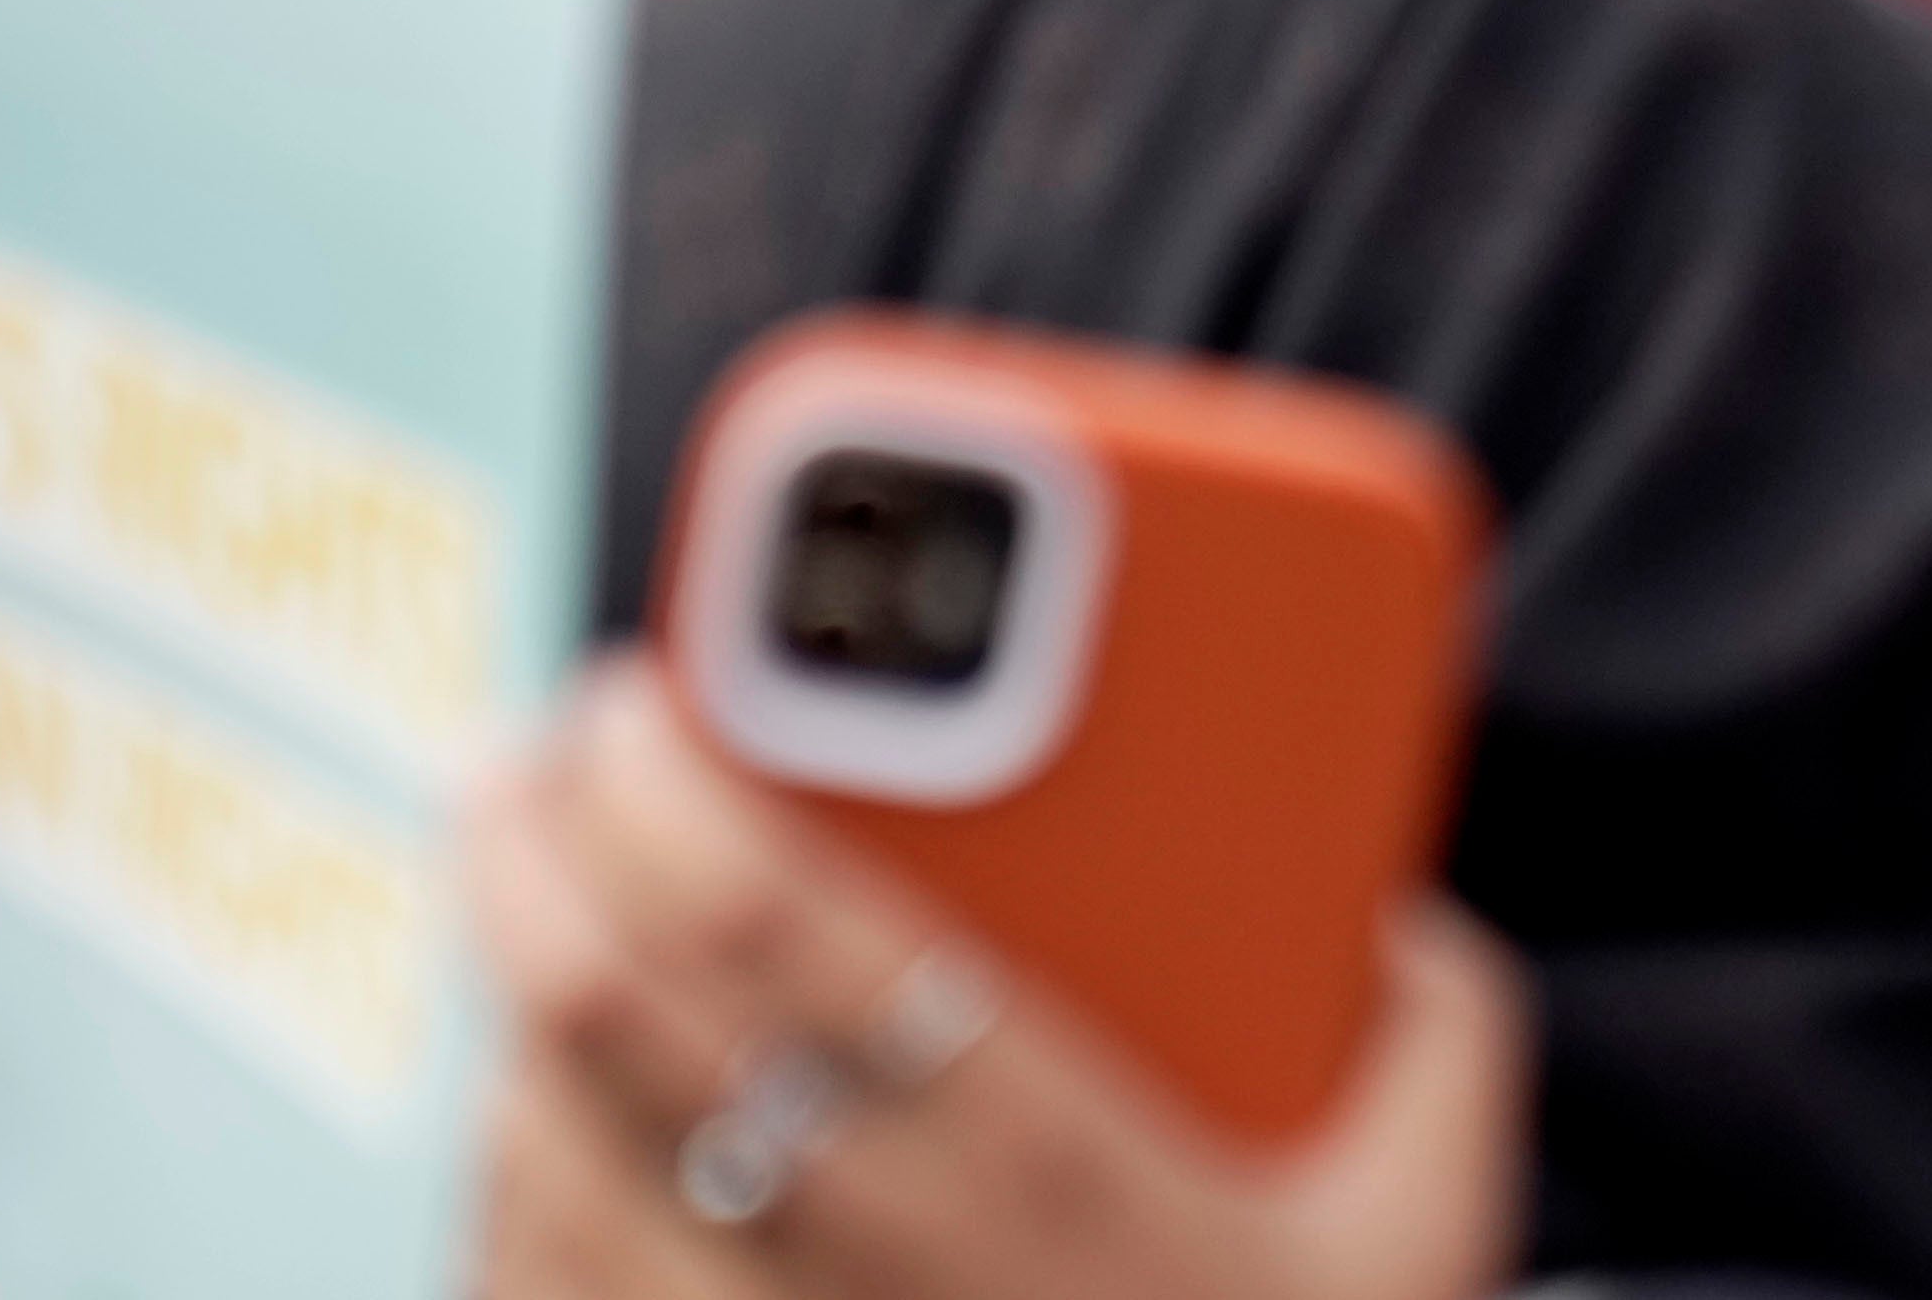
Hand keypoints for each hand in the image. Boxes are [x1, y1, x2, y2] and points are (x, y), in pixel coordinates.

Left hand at [469, 666, 1524, 1299]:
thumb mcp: (1430, 1219)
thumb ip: (1434, 1026)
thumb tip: (1381, 897)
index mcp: (1051, 1172)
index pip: (798, 932)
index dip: (677, 787)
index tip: (640, 692)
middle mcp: (873, 1276)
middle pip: (622, 1017)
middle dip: (533, 847)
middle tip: (527, 750)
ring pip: (538, 1152)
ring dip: (498, 998)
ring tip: (517, 888)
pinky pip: (521, 1290)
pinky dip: (498, 1174)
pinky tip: (528, 1095)